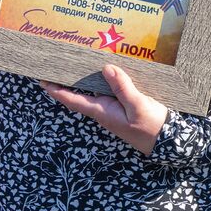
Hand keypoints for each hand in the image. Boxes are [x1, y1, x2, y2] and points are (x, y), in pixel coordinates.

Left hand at [41, 64, 167, 154]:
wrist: (167, 142)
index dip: (57, 91)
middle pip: (78, 97)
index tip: (42, 81)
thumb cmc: (151, 125)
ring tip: (71, 68)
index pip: (73, 101)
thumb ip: (122, 87)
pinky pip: (104, 94)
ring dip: (79, 84)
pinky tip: (100, 75)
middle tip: (53, 69)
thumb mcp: (138, 104)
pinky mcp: (121, 109)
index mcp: (102, 111)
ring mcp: (112, 111)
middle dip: (64, 84)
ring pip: (90, 95)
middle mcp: (103, 112)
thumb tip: (106, 68)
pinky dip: (97, 84)